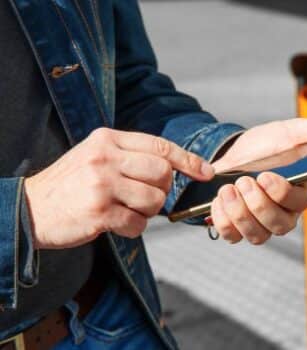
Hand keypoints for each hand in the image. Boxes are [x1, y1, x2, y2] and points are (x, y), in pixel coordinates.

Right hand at [25, 128, 213, 248]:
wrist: (30, 209)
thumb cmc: (71, 184)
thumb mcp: (96, 156)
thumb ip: (130, 156)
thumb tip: (175, 167)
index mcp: (107, 139)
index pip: (160, 146)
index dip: (189, 161)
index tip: (206, 173)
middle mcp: (105, 157)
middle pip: (163, 174)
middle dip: (162, 190)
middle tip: (143, 198)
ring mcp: (101, 184)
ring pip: (155, 200)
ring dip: (147, 212)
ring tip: (125, 210)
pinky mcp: (99, 212)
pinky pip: (138, 224)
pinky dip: (134, 228)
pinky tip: (115, 224)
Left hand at [211, 113, 306, 243]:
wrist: (237, 151)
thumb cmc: (270, 146)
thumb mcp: (295, 132)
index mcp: (300, 193)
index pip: (299, 203)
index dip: (282, 194)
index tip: (266, 176)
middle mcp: (283, 213)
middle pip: (278, 226)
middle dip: (258, 205)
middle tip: (243, 180)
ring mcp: (261, 224)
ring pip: (257, 235)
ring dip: (240, 214)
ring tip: (228, 189)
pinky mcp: (238, 227)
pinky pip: (232, 235)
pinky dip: (223, 220)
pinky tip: (219, 199)